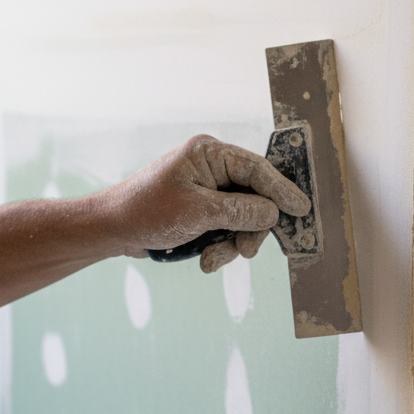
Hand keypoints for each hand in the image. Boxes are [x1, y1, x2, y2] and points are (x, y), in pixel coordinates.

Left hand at [102, 135, 310, 271]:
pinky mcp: (203, 209)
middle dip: (250, 228)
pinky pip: (227, 227)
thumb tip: (274, 213)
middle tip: (246, 251)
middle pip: (254, 197)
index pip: (257, 169)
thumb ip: (241, 211)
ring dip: (232, 242)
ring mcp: (208, 188)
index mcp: (209, 154)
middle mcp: (212, 167)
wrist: (112, 230)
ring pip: (243, 217)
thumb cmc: (146, 212)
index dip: (282, 190)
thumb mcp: (198, 212)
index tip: (301, 210)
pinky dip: (221, 246)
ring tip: (213, 259)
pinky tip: (206, 259)